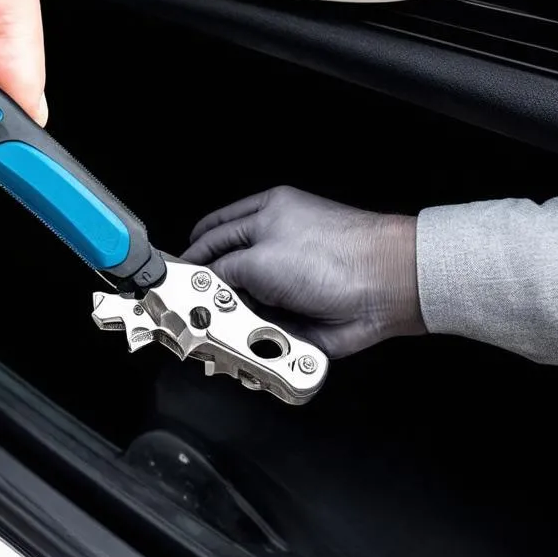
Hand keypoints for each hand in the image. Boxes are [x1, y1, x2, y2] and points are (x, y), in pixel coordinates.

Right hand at [183, 186, 424, 357]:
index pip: (213, 234)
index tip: (171, 279)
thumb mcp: (258, 257)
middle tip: (191, 310)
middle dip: (209, 292)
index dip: (190, 256)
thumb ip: (220, 269)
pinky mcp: (298, 315)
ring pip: (242, 305)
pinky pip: (265, 330)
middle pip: (224, 271)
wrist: (386, 289)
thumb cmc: (334, 257)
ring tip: (223, 328)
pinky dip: (256, 339)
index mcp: (264, 215)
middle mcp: (274, 247)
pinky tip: (251, 341)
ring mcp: (286, 283)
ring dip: (233, 319)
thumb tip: (198, 281)